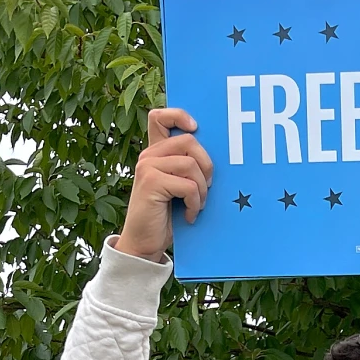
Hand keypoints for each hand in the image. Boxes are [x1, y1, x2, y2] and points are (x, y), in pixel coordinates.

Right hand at [115, 107, 213, 262]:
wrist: (143, 243)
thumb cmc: (165, 216)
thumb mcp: (177, 187)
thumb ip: (186, 167)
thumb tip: (216, 156)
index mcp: (155, 153)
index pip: (160, 117)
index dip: (180, 116)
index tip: (196, 129)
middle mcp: (148, 156)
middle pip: (189, 141)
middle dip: (206, 165)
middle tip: (206, 187)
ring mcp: (147, 167)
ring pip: (191, 165)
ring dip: (202, 189)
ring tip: (197, 204)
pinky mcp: (151, 182)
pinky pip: (188, 185)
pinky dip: (195, 203)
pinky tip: (189, 214)